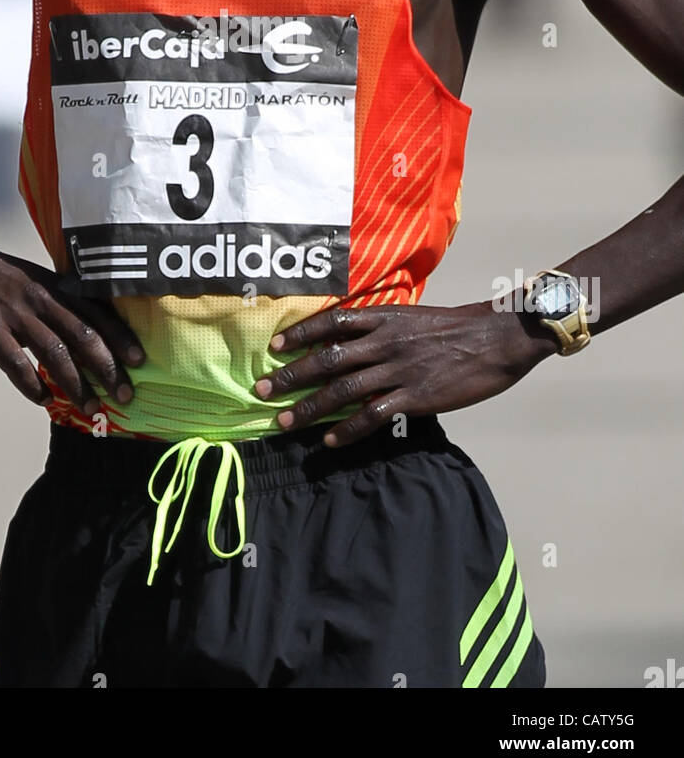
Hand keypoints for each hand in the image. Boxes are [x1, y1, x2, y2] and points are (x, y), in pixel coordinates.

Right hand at [0, 232, 144, 415]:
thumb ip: (60, 303)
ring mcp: (14, 315)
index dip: (121, 337)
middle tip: (126, 395)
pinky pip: (15, 363)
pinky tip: (43, 400)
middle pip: (84, 337)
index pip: (97, 313)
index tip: (141, 360)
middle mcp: (41, 300)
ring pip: (54, 355)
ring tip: (91, 409)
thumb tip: (87, 334)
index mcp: (55, 287)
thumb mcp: (36, 279)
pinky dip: (31, 385)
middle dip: (108, 369)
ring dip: (76, 386)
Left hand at [253, 301, 553, 447]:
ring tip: (283, 421)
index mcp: (385, 317)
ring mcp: (399, 369)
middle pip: (327, 358)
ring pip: (343, 389)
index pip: (333, 321)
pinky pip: (372, 415)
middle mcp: (385, 341)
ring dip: (309, 406)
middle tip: (261, 389)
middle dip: (291, 375)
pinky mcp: (415, 396)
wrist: (496, 337)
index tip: (276, 345)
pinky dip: (347, 429)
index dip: (301, 333)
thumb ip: (385, 327)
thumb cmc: (458, 327)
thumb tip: (355, 340)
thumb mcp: (415, 317)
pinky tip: (330, 440)